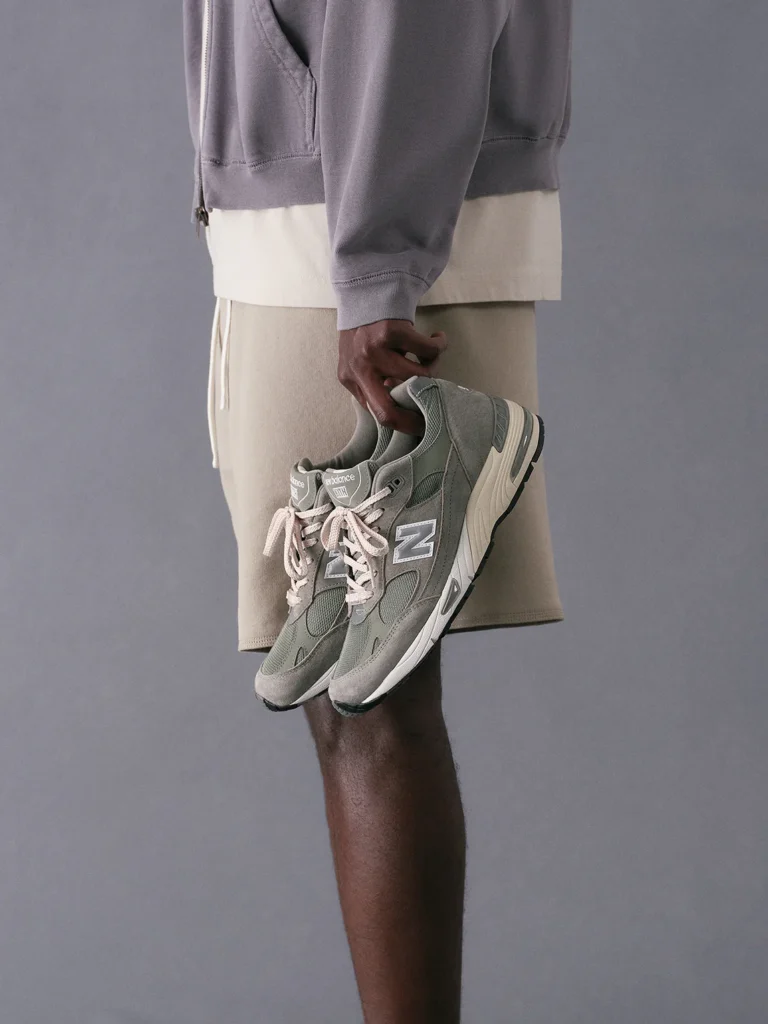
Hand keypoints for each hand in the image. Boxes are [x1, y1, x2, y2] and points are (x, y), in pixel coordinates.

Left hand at [338, 319, 447, 434]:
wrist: (364, 290)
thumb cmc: (366, 331)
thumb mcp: (360, 362)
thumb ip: (374, 384)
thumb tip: (403, 404)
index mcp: (351, 379)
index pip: (376, 415)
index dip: (403, 424)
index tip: (421, 426)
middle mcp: (359, 368)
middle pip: (387, 411)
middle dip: (415, 418)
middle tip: (434, 411)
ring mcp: (374, 351)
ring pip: (419, 376)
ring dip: (432, 367)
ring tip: (431, 355)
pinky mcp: (393, 331)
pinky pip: (429, 350)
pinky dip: (439, 345)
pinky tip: (437, 338)